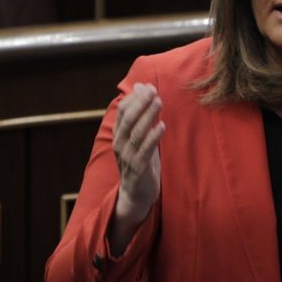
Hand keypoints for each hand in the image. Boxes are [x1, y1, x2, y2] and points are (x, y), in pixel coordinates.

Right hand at [109, 83, 163, 250]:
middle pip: (128, 119)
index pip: (122, 112)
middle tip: (154, 91)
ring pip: (135, 133)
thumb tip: (142, 87)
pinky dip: (152, 137)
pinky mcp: (138, 169)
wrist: (137, 194)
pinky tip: (162, 125)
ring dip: (147, 116)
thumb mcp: (141, 138)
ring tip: (159, 102)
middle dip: (140, 103)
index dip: (134, 98)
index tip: (148, 86)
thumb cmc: (141, 162)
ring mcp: (127, 157)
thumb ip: (142, 115)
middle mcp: (120, 145)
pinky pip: (144, 150)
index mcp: (119, 135)